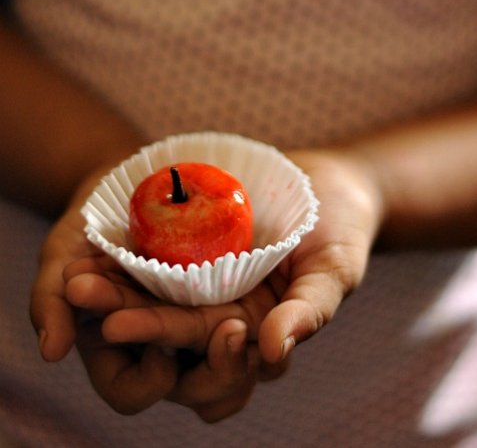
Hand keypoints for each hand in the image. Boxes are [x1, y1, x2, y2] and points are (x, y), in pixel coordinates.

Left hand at [62, 148, 382, 419]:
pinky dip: (126, 250)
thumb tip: (274, 352)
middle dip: (121, 309)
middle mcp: (223, 312)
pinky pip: (157, 253)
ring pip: (152, 292)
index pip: (202, 347)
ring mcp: (207, 280)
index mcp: (252, 332)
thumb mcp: (335, 270)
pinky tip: (94, 239)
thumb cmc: (343, 230)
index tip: (118, 323)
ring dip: (112, 283)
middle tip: (77, 290)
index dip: (160, 336)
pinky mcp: (196, 245)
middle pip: (164, 324)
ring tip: (73, 270)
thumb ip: (309, 312)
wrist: (332, 184)